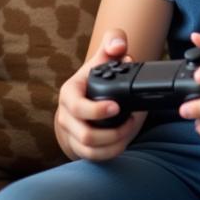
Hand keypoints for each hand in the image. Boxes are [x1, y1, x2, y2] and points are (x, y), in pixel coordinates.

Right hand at [55, 29, 147, 160]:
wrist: (84, 100)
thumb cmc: (96, 78)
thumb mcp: (104, 58)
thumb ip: (113, 42)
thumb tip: (118, 46)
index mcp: (70, 93)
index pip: (76, 107)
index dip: (96, 110)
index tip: (117, 107)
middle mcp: (66, 116)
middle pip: (84, 134)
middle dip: (113, 131)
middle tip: (133, 120)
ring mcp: (71, 134)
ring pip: (90, 150)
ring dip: (115, 142)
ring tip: (131, 128)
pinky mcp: (79, 147)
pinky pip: (94, 157)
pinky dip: (112, 151)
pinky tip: (124, 141)